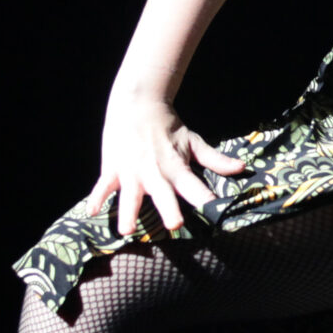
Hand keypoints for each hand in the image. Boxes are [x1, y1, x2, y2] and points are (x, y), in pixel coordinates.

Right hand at [81, 94, 246, 237]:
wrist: (138, 103)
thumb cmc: (168, 126)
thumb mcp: (194, 142)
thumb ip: (215, 160)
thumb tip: (241, 167)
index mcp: (177, 168)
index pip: (195, 187)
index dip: (205, 199)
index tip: (215, 212)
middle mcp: (155, 173)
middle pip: (163, 195)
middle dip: (168, 208)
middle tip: (173, 224)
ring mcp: (132, 171)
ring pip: (130, 195)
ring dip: (128, 212)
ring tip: (126, 230)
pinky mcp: (113, 168)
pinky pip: (104, 186)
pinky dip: (97, 197)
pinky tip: (91, 212)